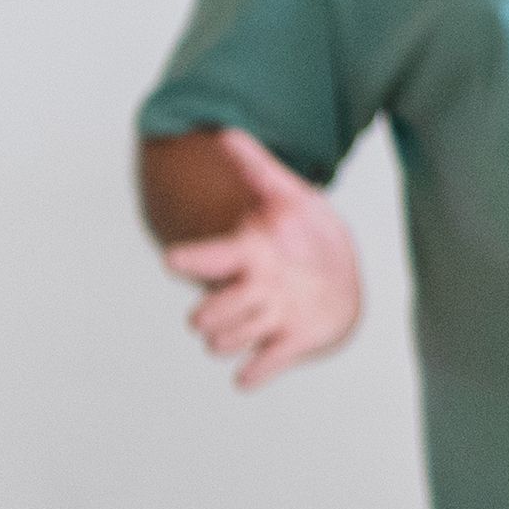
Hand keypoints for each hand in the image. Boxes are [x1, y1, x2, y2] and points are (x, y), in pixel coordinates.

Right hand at [164, 130, 361, 386]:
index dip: (193, 261)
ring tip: (266, 321)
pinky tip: (249, 375)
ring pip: (226, 342)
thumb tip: (226, 133)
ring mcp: (264, 321)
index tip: (173, 260)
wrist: (334, 278)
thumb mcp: (292, 198)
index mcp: (244, 255)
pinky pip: (258, 369)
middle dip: (214, 312)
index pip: (208, 258)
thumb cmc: (306, 235)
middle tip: (238, 300)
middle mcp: (247, 293)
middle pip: (207, 314)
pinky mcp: (286, 345)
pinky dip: (252, 374)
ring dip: (237, 337)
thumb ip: (258, 170)